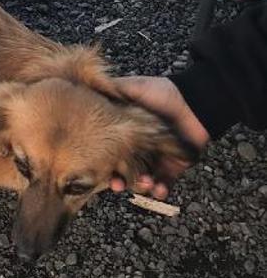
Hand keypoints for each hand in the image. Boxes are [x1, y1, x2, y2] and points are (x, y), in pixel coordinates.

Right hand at [109, 75, 209, 198]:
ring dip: (141, 186)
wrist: (195, 101)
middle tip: (118, 184)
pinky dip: (160, 190)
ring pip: (141, 181)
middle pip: (121, 170)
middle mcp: (136, 147)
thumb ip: (110, 89)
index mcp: (123, 131)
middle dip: (118, 180)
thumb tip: (82, 90)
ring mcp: (154, 159)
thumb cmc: (162, 92)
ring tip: (146, 182)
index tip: (97, 166)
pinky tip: (158, 189)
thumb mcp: (133, 87)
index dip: (100, 160)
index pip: (107, 149)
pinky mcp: (173, 167)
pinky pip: (164, 185)